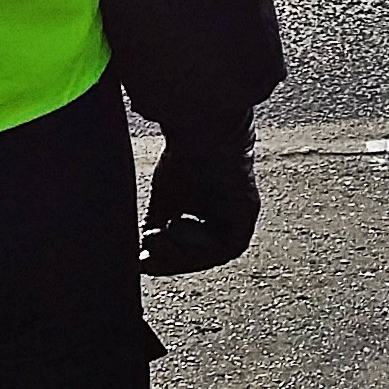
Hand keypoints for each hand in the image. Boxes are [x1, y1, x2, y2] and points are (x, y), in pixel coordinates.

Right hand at [142, 119, 260, 275]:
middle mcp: (232, 216)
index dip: (167, 260)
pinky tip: (174, 227)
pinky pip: (226, 245)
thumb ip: (160, 225)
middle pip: (204, 255)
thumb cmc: (184, 153)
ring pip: (214, 254)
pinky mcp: (247, 210)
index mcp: (215, 213)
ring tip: (155, 238)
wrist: (202, 125)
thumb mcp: (166, 197)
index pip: (193, 249)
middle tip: (144, 262)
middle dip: (171, 261)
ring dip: (181, 253)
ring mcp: (242, 215)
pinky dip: (199, 245)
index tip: (141, 262)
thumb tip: (142, 255)